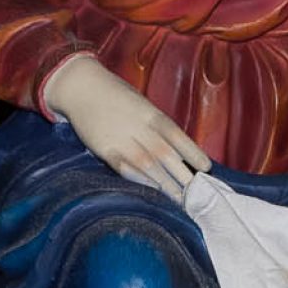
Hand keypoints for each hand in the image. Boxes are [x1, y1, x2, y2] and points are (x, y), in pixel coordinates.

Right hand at [40, 54, 211, 199]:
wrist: (81, 86)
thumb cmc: (115, 96)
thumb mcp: (141, 104)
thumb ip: (157, 125)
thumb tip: (177, 149)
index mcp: (150, 113)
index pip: (176, 135)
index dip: (192, 152)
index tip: (207, 168)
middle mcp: (138, 126)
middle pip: (165, 153)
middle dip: (183, 175)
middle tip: (197, 194)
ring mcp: (120, 137)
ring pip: (147, 163)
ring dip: (164, 183)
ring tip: (179, 200)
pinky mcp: (103, 148)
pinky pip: (122, 166)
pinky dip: (138, 179)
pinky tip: (151, 190)